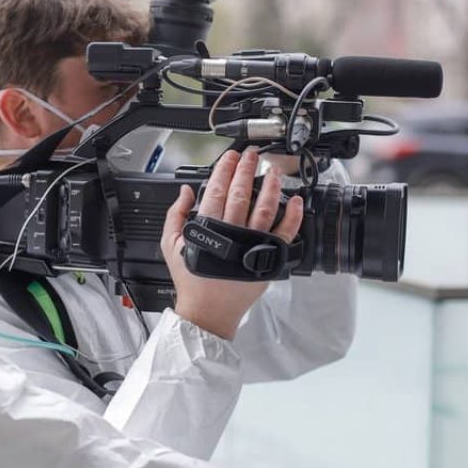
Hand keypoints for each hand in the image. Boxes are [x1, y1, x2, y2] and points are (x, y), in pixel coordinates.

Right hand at [161, 148, 303, 339]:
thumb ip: (175, 216)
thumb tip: (184, 191)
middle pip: (242, 194)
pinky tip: (295, 200)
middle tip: (251, 156)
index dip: (224, 170)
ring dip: (271, 186)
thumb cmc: (191, 280)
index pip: (216, 190)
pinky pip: (285, 233)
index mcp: (207, 229)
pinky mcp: (268, 257)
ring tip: (273, 171)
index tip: (230, 157)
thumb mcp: (172, 246)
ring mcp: (252, 245)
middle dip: (247, 170)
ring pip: (265, 209)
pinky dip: (292, 216)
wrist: (208, 311)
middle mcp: (232, 234)